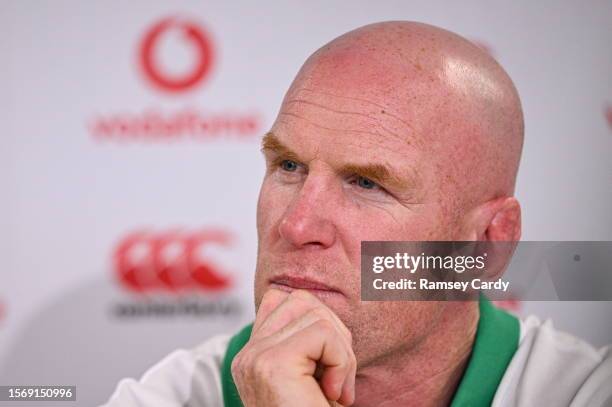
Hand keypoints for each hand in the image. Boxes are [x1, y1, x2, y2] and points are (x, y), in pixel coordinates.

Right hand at [231, 289, 355, 405]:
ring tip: (337, 387)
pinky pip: (323, 334)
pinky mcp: (272, 363)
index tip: (328, 361)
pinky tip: (334, 393)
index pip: (281, 299)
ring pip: (317, 314)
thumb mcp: (310, 376)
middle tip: (339, 377)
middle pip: (302, 301)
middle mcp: (248, 354)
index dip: (317, 319)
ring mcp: (256, 357)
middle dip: (335, 333)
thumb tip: (325, 309)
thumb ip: (306, 342)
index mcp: (252, 355)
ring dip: (341, 351)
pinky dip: (342, 362)